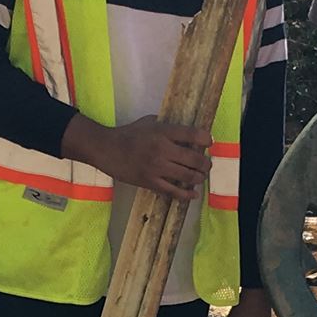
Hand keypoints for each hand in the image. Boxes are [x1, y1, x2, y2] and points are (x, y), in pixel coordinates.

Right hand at [66, 115, 210, 198]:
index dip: (206, 139)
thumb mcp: (149, 122)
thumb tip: (188, 134)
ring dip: (199, 177)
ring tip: (201, 176)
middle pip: (195, 159)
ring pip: (188, 176)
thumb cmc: (129, 134)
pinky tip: (193, 193)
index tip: (209, 143)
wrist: (106, 149)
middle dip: (206, 163)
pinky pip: (174, 191)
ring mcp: (157, 168)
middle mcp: (162, 150)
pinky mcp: (150, 182)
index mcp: (163, 132)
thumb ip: (168, 126)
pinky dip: (187, 194)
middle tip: (207, 164)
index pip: (193, 135)